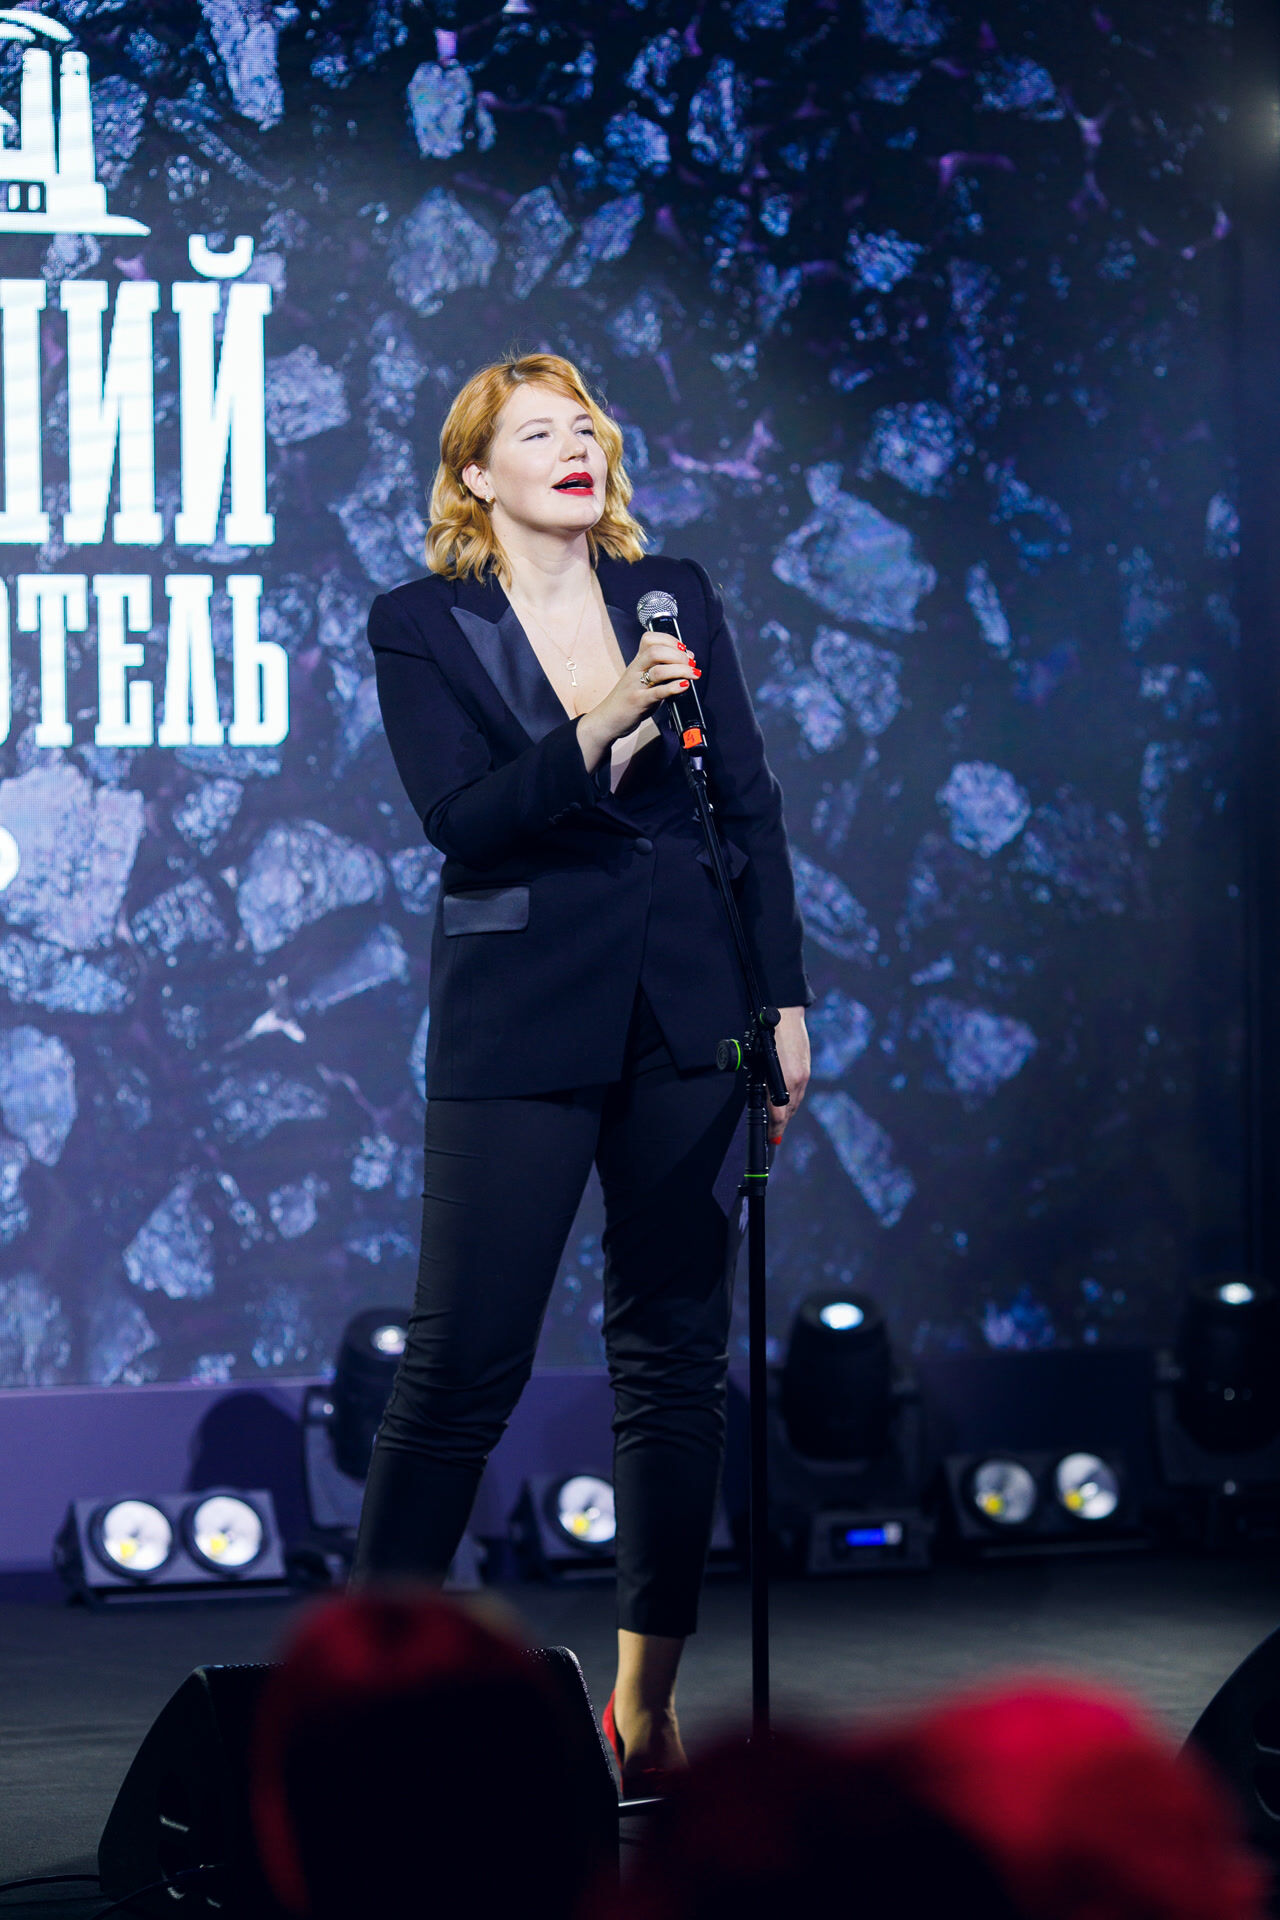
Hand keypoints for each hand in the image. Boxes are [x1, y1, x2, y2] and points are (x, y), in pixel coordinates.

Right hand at [576, 633, 699, 770]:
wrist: (607, 719)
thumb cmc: (628, 700)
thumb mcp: (642, 679)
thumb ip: (660, 670)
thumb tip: (686, 661)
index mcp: (637, 662)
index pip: (650, 639)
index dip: (670, 640)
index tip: (684, 649)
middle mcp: (635, 671)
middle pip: (656, 651)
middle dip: (678, 655)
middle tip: (690, 663)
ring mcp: (636, 686)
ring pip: (659, 671)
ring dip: (681, 670)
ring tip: (693, 674)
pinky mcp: (639, 702)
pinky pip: (657, 692)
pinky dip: (674, 687)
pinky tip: (684, 686)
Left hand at [769, 1006, 809, 1146]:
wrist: (784, 1013)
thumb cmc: (766, 1033)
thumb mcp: (755, 1058)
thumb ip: (758, 1080)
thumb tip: (758, 1097)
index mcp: (783, 1080)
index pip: (778, 1114)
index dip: (774, 1129)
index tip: (771, 1139)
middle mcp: (796, 1081)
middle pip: (789, 1112)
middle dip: (780, 1125)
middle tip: (774, 1137)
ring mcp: (803, 1075)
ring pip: (796, 1103)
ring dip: (787, 1114)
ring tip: (780, 1124)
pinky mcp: (806, 1068)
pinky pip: (800, 1092)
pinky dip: (793, 1101)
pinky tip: (788, 1104)